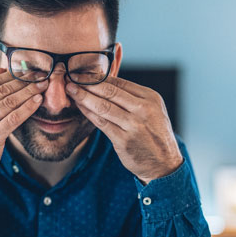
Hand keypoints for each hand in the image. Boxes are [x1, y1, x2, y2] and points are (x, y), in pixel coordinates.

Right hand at [0, 70, 47, 179]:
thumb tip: (3, 69)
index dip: (12, 75)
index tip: (28, 71)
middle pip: (2, 91)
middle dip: (24, 81)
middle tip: (40, 76)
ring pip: (9, 103)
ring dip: (28, 92)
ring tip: (42, 86)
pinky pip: (13, 119)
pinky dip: (27, 108)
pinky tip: (37, 101)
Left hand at [66, 77, 182, 183]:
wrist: (164, 163)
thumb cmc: (154, 135)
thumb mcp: (152, 111)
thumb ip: (133, 98)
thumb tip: (104, 83)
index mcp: (150, 97)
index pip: (120, 82)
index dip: (99, 76)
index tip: (83, 73)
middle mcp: (144, 109)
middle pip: (110, 91)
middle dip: (88, 83)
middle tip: (72, 77)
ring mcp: (134, 125)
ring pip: (103, 106)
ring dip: (84, 96)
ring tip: (71, 90)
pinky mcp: (124, 140)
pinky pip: (101, 123)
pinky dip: (88, 113)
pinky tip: (79, 107)